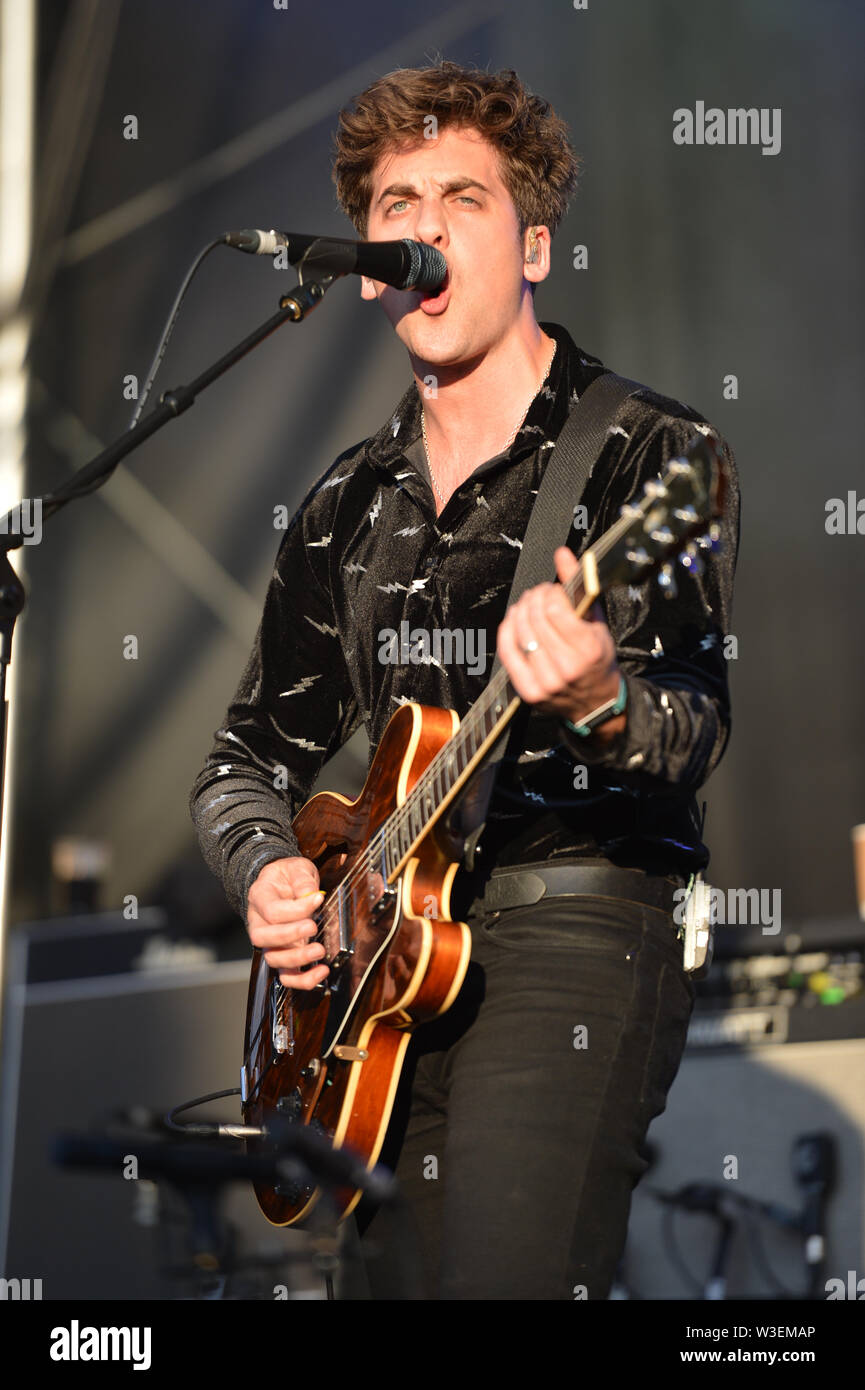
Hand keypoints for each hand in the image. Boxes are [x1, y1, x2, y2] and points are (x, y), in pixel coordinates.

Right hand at [246, 856, 327, 990]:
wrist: (280, 883)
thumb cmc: (288, 877)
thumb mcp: (296, 867)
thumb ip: (302, 879)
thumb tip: (311, 895)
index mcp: (260, 897)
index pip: (271, 910)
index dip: (296, 909)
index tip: (318, 900)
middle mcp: (258, 922)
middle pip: (263, 938)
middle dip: (290, 936)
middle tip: (312, 927)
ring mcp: (269, 942)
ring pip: (272, 959)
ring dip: (297, 959)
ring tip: (319, 950)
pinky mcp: (281, 955)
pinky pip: (285, 976)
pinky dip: (302, 980)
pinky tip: (320, 972)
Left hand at [496, 545, 622, 732]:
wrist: (595, 701)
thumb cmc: (597, 658)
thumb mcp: (597, 621)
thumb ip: (579, 585)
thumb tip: (563, 554)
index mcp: (588, 648)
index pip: (555, 609)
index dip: (549, 593)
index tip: (552, 590)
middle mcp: (567, 667)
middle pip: (535, 619)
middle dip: (534, 598)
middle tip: (537, 594)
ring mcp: (546, 681)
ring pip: (520, 633)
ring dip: (520, 611)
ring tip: (527, 606)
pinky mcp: (529, 691)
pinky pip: (508, 652)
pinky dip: (507, 631)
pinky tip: (514, 621)